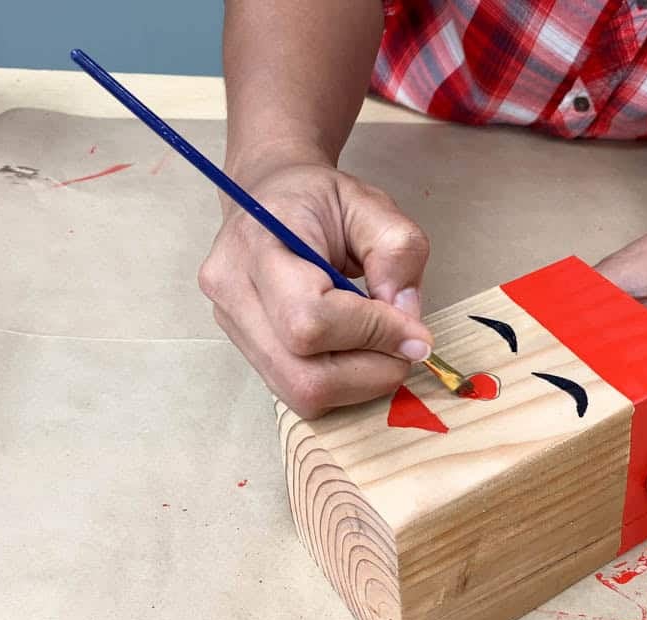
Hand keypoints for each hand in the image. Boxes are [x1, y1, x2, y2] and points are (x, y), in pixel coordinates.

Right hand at [198, 159, 432, 418]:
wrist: (268, 197)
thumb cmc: (318, 199)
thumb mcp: (371, 205)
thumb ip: (398, 254)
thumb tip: (407, 330)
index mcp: (258, 244)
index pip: (311, 318)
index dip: (373, 334)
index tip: (416, 332)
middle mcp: (232, 292)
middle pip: (304, 375)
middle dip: (370, 373)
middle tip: (404, 346)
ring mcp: (231, 326)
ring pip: (301, 394)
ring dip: (359, 383)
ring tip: (380, 345)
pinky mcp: (244, 349)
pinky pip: (297, 391)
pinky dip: (341, 382)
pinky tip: (354, 350)